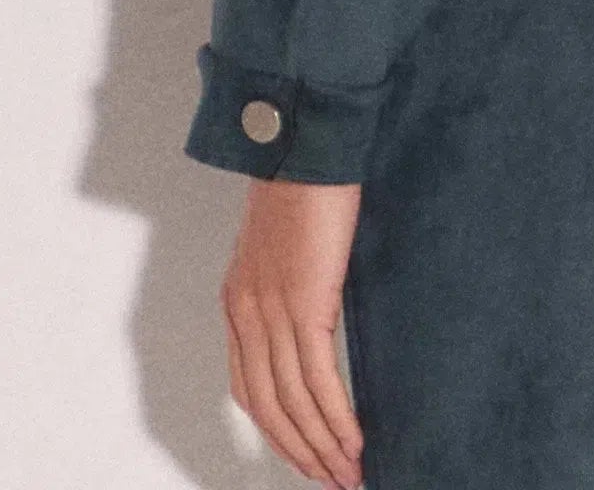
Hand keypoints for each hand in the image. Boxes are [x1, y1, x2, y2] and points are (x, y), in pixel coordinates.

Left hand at [220, 176, 365, 487]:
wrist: (304, 137)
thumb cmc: (303, 175)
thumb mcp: (284, 237)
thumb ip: (289, 277)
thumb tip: (315, 308)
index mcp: (238, 299)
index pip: (249, 388)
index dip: (278, 430)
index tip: (306, 455)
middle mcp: (247, 312)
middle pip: (269, 408)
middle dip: (302, 452)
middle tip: (334, 480)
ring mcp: (272, 311)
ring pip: (294, 403)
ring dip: (323, 447)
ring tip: (351, 474)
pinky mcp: (304, 304)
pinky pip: (318, 380)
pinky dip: (336, 420)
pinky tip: (355, 442)